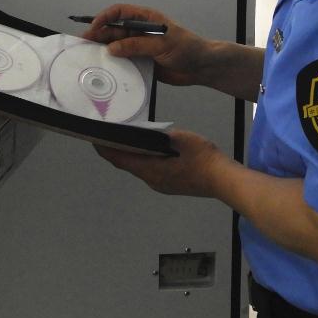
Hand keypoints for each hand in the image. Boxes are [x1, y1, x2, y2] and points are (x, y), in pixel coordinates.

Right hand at [80, 3, 215, 87]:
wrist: (202, 67)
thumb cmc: (188, 48)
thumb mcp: (163, 44)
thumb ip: (137, 45)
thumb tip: (112, 48)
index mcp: (146, 18)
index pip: (119, 12)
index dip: (104, 17)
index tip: (93, 28)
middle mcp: (140, 31)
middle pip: (114, 30)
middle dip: (98, 35)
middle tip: (83, 45)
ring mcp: (140, 46)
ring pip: (117, 46)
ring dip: (104, 51)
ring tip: (90, 58)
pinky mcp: (141, 61)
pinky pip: (124, 61)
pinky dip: (115, 64)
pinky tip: (106, 69)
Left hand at [95, 130, 224, 198]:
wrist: (224, 180)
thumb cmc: (203, 160)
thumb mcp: (181, 139)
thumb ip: (161, 135)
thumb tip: (147, 133)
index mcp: (151, 170)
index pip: (119, 159)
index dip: (104, 149)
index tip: (93, 139)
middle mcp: (152, 180)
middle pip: (126, 164)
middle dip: (115, 150)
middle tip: (107, 135)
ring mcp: (161, 185)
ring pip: (138, 168)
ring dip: (130, 155)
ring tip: (126, 139)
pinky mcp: (170, 184)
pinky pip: (150, 170)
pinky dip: (143, 159)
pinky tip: (149, 149)